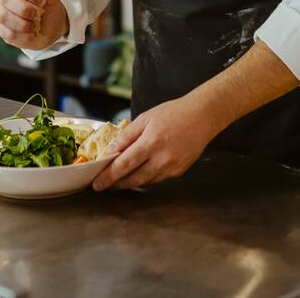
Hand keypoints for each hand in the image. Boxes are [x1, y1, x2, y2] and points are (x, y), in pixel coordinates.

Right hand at [0, 0, 66, 49]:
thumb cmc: (47, 6)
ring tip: (35, 24)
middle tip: (38, 14)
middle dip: (26, 10)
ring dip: (24, 24)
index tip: (43, 1)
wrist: (49, 25)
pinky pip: (7, 33)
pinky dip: (24, 35)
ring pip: (4, 16)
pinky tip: (31, 33)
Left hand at [92, 95, 220, 190]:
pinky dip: (145, 179)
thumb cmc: (173, 113)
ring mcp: (172, 167)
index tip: (97, 183)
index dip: (108, 176)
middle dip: (116, 184)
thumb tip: (110, 151)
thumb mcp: (146, 118)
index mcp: (151, 142)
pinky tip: (138, 174)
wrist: (202, 116)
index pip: (124, 165)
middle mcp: (162, 158)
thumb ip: (126, 136)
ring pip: (145, 182)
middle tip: (103, 185)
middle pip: (133, 179)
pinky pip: (157, 180)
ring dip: (129, 183)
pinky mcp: (179, 171)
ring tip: (117, 181)